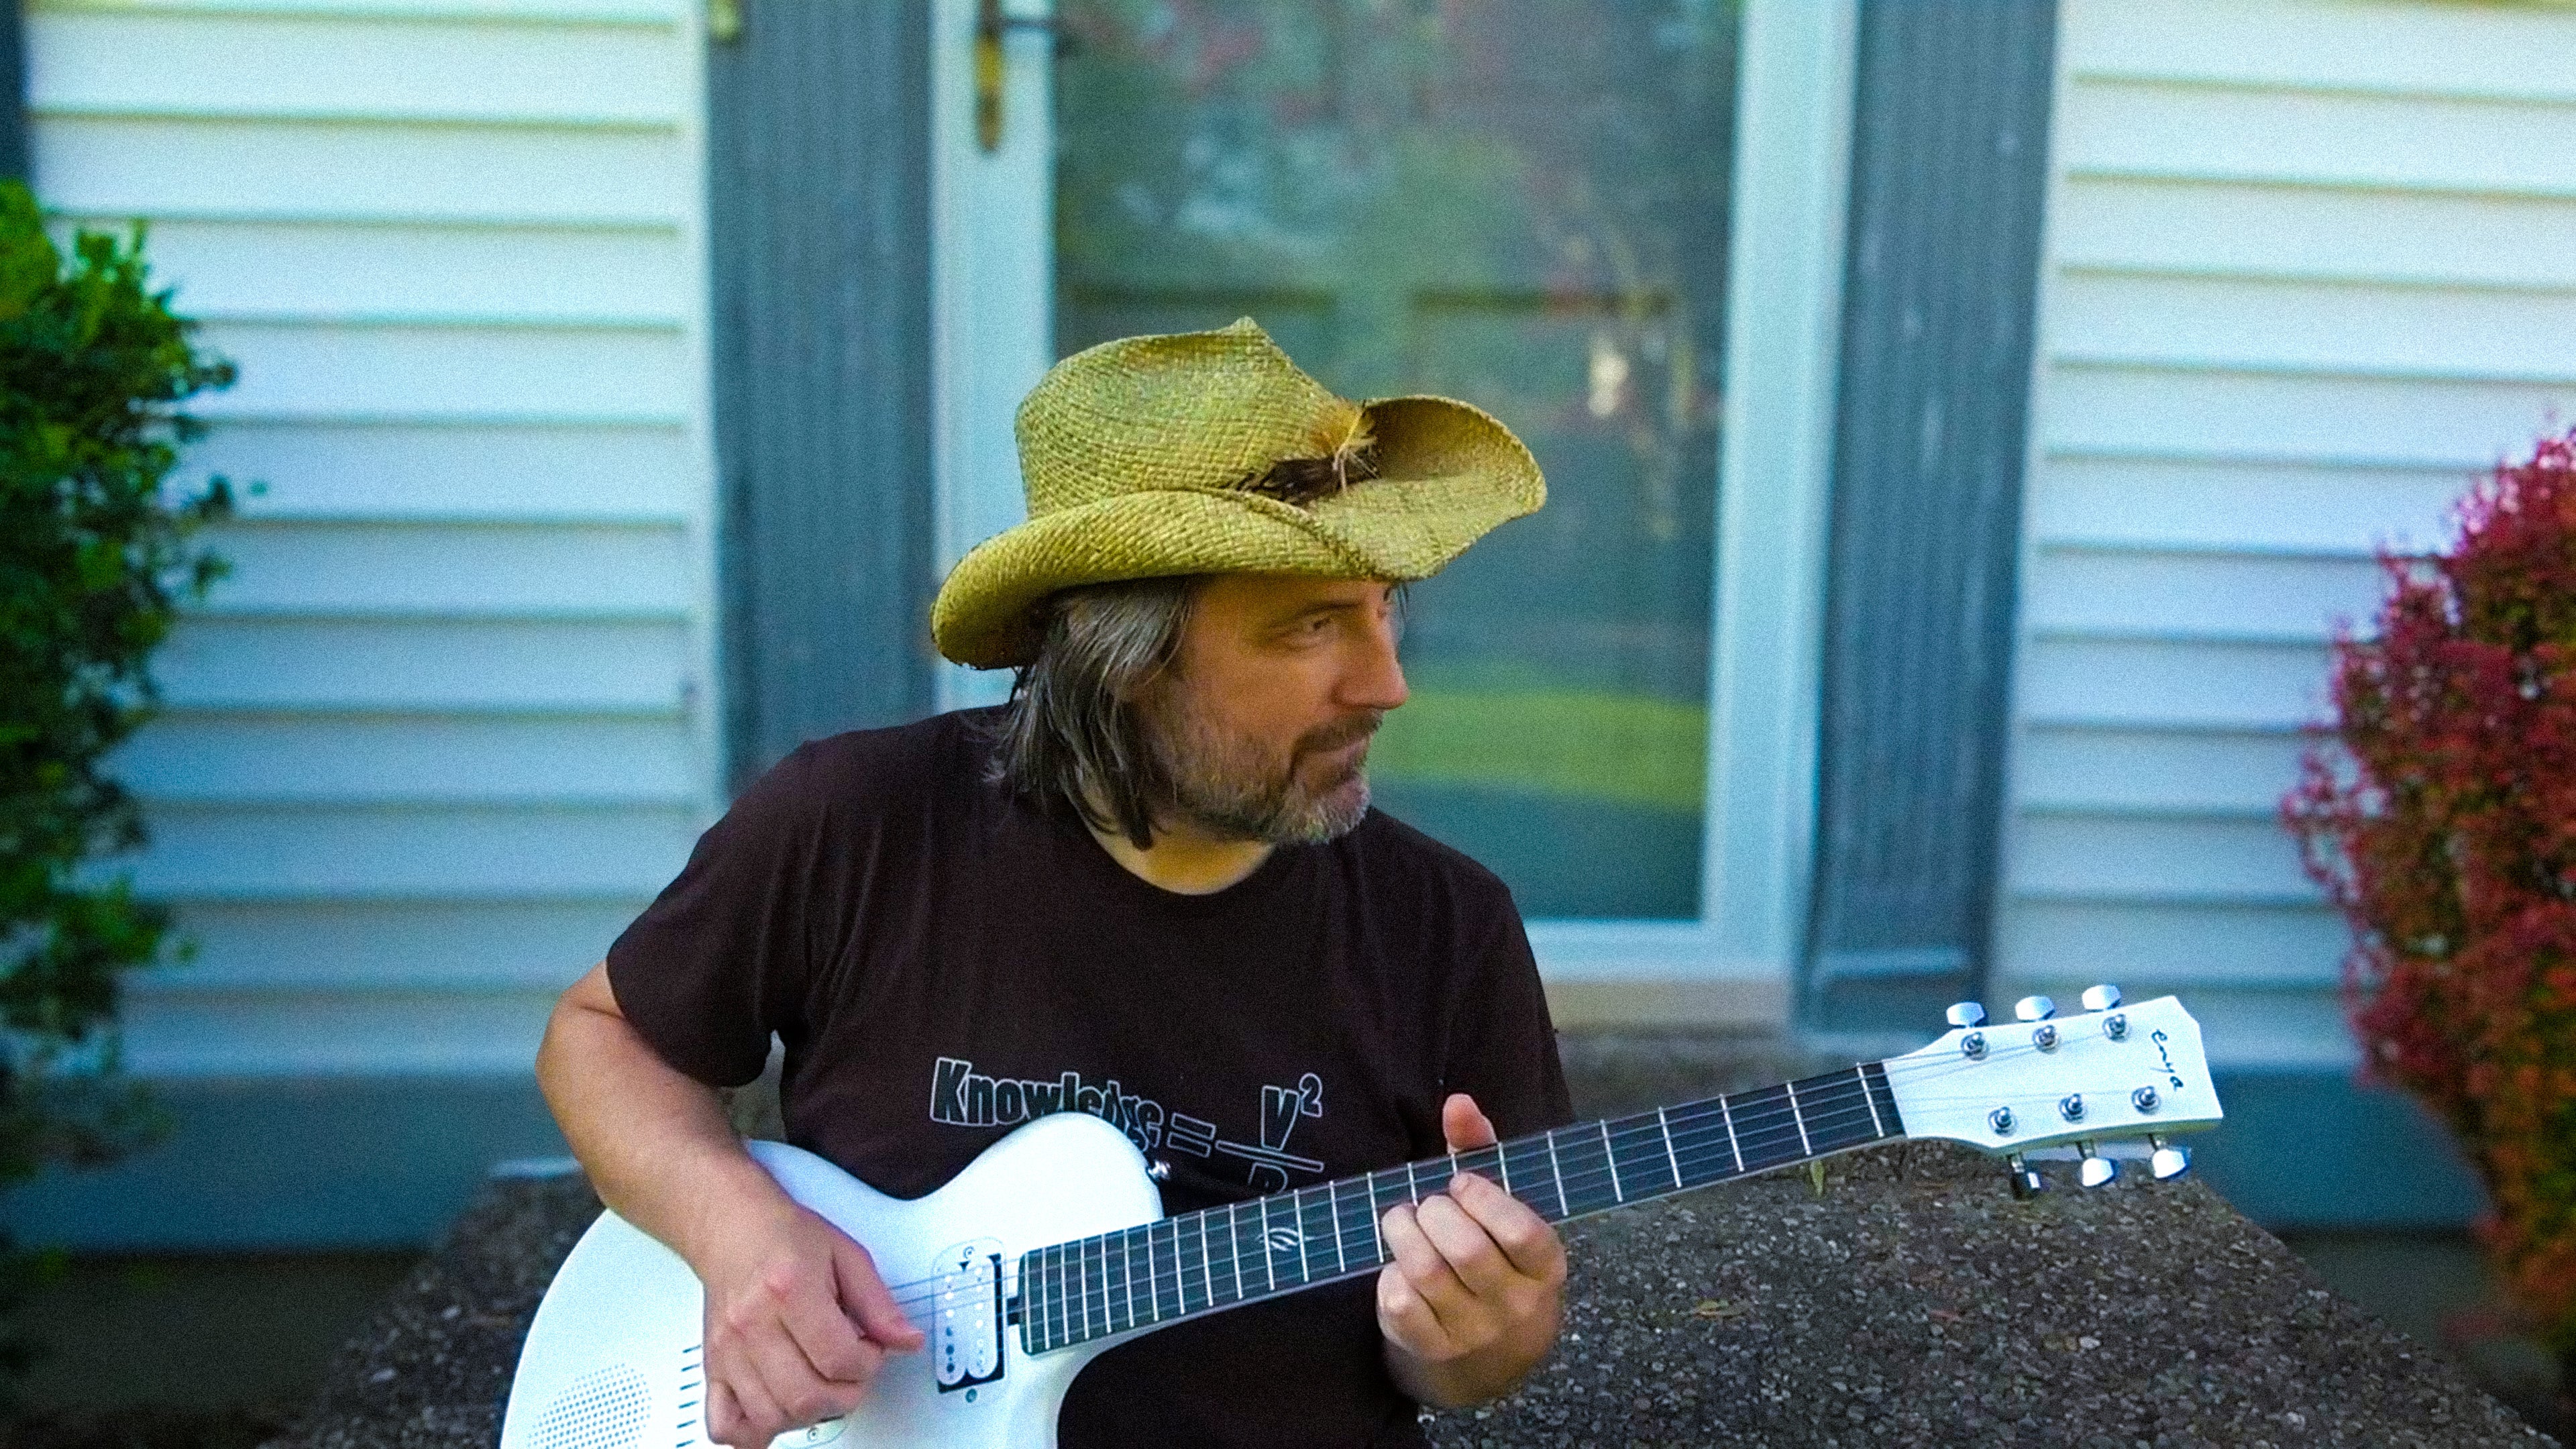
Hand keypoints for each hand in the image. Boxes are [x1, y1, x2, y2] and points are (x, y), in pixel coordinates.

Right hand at [692, 1189, 925, 1447]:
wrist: (734, 1228)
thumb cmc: (785, 1238)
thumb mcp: (846, 1256)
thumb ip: (879, 1304)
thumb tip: (907, 1339)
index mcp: (789, 1289)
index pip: (839, 1357)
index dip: (869, 1363)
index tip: (872, 1350)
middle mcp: (753, 1323)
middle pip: (806, 1395)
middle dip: (845, 1393)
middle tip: (853, 1371)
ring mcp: (728, 1349)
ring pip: (771, 1416)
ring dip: (809, 1413)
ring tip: (821, 1384)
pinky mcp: (714, 1366)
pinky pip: (725, 1424)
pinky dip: (754, 1432)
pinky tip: (777, 1412)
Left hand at [1376, 1093, 1566, 1407]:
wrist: (1489, 1352)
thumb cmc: (1494, 1254)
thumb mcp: (1498, 1205)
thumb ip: (1480, 1150)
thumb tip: (1458, 1102)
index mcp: (1545, 1266)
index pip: (1522, 1232)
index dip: (1483, 1198)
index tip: (1458, 1183)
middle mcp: (1515, 1304)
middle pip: (1467, 1251)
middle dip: (1434, 1213)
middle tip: (1425, 1204)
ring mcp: (1473, 1332)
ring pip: (1426, 1274)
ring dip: (1402, 1234)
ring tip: (1401, 1220)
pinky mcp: (1431, 1347)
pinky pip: (1400, 1304)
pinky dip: (1389, 1275)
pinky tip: (1397, 1265)